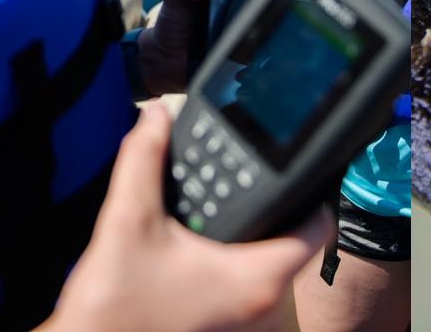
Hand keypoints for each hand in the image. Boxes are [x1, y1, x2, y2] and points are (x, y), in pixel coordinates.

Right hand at [40, 105, 327, 331]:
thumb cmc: (112, 306)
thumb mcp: (127, 221)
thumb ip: (142, 163)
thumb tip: (155, 118)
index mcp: (257, 278)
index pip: (318, 229)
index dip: (313, 193)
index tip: (294, 170)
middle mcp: (258, 300)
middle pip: (291, 240)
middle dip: (271, 207)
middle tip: (250, 178)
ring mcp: (240, 313)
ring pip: (264, 260)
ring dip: (248, 230)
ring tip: (223, 201)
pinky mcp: (218, 317)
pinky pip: (239, 276)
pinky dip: (228, 252)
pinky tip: (198, 233)